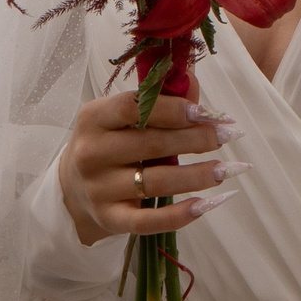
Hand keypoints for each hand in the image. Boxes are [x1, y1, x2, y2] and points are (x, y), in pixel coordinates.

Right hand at [58, 89, 244, 245]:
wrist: (72, 189)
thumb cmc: (109, 142)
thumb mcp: (121, 116)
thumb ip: (158, 98)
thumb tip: (192, 79)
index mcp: (93, 118)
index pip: (132, 109)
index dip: (172, 109)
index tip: (205, 113)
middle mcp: (91, 154)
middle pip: (150, 145)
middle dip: (195, 139)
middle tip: (229, 135)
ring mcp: (98, 190)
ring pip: (155, 182)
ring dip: (197, 175)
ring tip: (228, 169)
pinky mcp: (109, 219)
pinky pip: (148, 221)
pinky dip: (178, 215)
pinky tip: (206, 204)